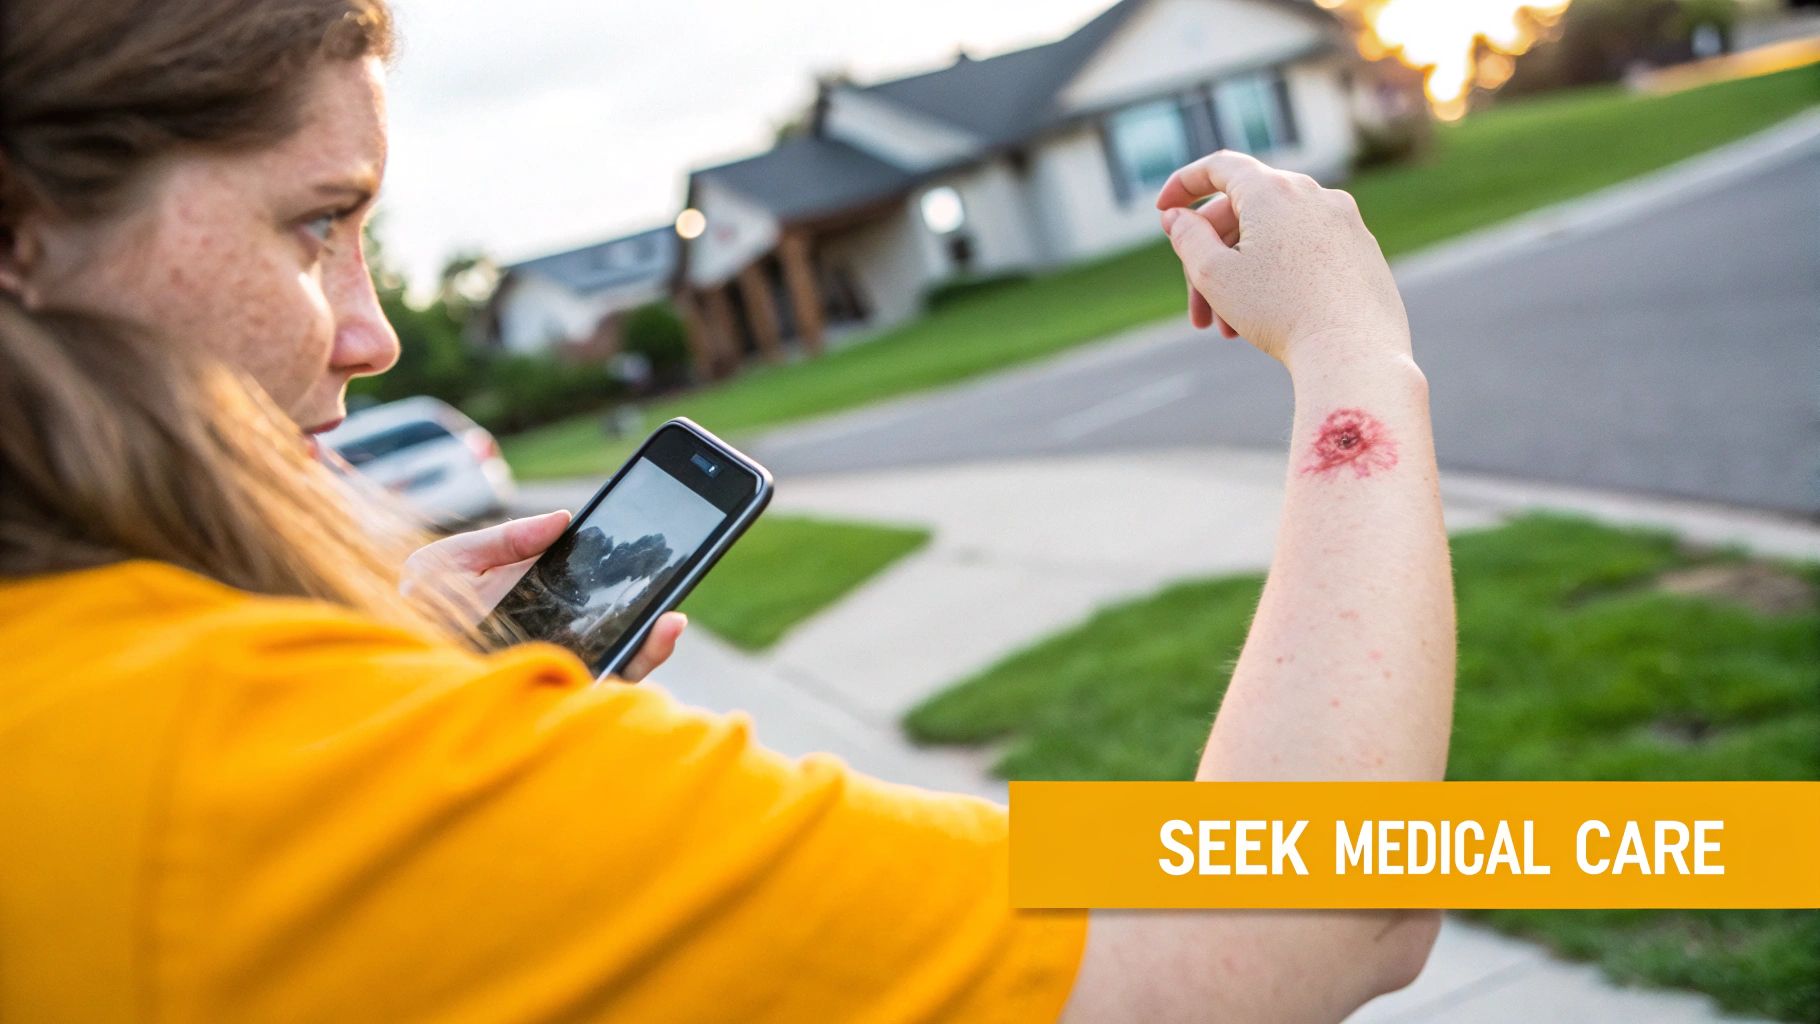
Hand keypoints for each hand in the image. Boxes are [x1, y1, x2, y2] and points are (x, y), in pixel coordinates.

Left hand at [404, 511, 689, 682]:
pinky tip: (648, 642)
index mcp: (530, 608)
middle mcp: (546, 646)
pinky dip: (630, 669)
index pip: (590, 593)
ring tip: (670, 619)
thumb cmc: (403, 614)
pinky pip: (595, 693)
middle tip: (678, 583)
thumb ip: (507, 539)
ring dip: (652, 644)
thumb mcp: (452, 561)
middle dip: (653, 611)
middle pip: (614, 631)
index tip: (653, 545)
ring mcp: (547, 678)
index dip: (624, 575)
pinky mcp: (543, 705)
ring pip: (616, 665)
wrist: (373, 660)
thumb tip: (563, 520)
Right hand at [1155, 150, 1408, 369]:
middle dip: (1212, 258)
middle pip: (1245, 214)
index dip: (1184, 183)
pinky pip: (1308, 251)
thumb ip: (1188, 238)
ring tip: (1229, 329)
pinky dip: (1280, 276)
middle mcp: (1314, 194)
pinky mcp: (1362, 249)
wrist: (1353, 352)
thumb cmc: (1280, 313)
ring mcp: (1344, 221)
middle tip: (1197, 310)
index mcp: (1273, 190)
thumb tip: (1178, 217)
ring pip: (1276, 238)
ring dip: (1244, 276)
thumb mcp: (1215, 275)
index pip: (1220, 167)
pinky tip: (1272, 320)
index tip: (1165, 209)